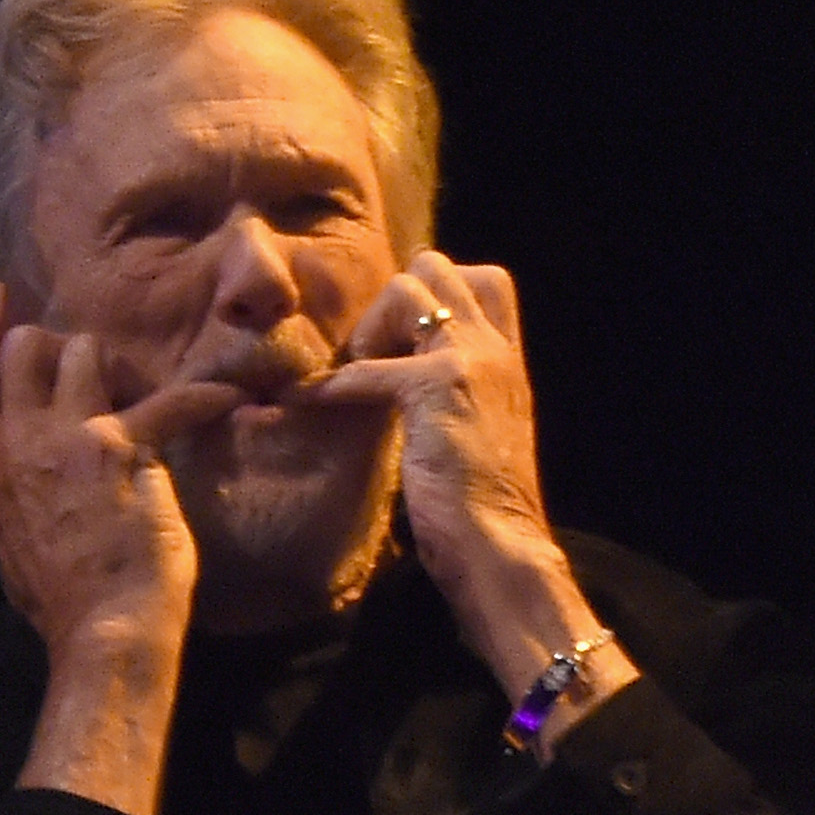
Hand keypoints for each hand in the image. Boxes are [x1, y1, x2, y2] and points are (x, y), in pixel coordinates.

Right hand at [0, 280, 237, 657]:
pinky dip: (204, 397)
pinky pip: (167, 401)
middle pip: (23, 351)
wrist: (101, 631)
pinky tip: (230, 396)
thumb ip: (15, 498)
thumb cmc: (65, 604)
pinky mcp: (119, 450)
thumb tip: (24, 483)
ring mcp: (64, 441)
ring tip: (144, 390)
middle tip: (93, 363)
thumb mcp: (14, 543)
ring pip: (82, 352)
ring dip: (117, 363)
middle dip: (59, 343)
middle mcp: (18, 446)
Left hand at [315, 251, 557, 589]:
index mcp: (509, 363)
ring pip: (408, 289)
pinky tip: (304, 402)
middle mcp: (496, 351)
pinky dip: (329, 385)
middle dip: (395, 299)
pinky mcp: (437, 387)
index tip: (405, 340)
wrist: (501, 547)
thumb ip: (459, 397)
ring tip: (360, 375)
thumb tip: (407, 381)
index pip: (486, 281)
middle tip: (376, 355)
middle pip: (440, 267)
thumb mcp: (481, 433)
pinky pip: (366, 367)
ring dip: (371, 328)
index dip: (437, 293)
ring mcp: (471, 362)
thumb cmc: (485, 509)